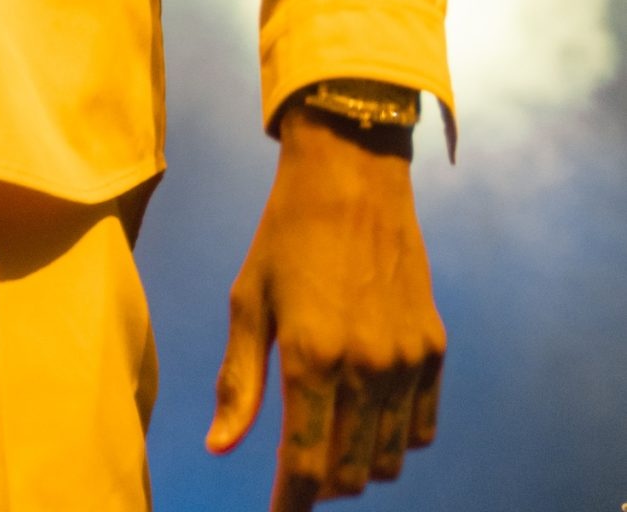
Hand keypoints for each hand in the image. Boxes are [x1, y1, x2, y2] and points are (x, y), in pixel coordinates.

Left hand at [207, 105, 445, 506]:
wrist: (351, 175)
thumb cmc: (285, 234)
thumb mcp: (248, 300)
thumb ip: (238, 380)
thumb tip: (221, 447)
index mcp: (312, 356)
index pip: (306, 465)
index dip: (290, 503)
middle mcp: (367, 368)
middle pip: (349, 473)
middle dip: (320, 486)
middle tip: (298, 473)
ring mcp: (406, 360)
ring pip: (389, 460)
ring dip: (358, 467)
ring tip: (330, 442)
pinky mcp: (433, 348)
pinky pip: (422, 428)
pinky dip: (397, 441)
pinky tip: (370, 419)